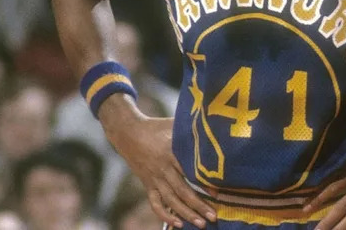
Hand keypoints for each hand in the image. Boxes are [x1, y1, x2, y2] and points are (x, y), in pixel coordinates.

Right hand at [100, 99, 216, 228]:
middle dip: (198, 205)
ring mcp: (154, 178)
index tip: (217, 193)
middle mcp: (162, 168)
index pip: (189, 171)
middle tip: (213, 216)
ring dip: (186, 214)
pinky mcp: (147, 184)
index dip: (203, 183)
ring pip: (170, 200)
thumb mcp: (174, 124)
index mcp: (171, 152)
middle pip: (182, 190)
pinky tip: (177, 224)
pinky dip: (165, 215)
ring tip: (200, 224)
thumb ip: (192, 129)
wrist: (127, 132)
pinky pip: (155, 203)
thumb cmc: (156, 127)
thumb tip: (214, 130)